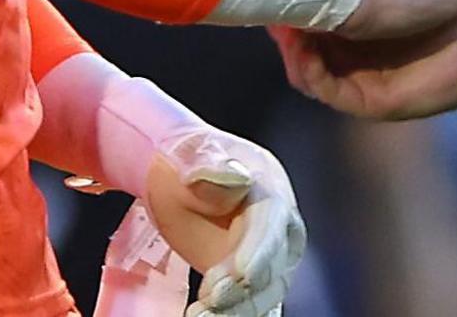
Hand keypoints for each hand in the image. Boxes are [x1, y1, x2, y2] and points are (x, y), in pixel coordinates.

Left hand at [139, 127, 303, 315]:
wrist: (179, 178)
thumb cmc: (187, 160)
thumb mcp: (192, 155)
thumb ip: (211, 164)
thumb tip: (237, 177)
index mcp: (270, 192)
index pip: (272, 225)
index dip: (260, 251)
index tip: (241, 274)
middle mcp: (277, 230)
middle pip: (272, 267)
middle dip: (244, 290)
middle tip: (209, 300)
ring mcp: (264, 259)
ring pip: (261, 294)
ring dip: (234, 311)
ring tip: (197, 316)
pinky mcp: (246, 281)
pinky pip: (246, 304)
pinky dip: (230, 315)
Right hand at [272, 16, 456, 120]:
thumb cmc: (449, 17)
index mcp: (358, 38)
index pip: (311, 27)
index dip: (291, 8)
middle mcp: (353, 65)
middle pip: (302, 51)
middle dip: (282, 27)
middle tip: (266, 10)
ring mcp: (359, 85)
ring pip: (309, 73)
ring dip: (289, 49)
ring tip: (276, 29)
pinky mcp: (369, 103)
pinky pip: (328, 89)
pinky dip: (310, 70)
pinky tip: (301, 52)